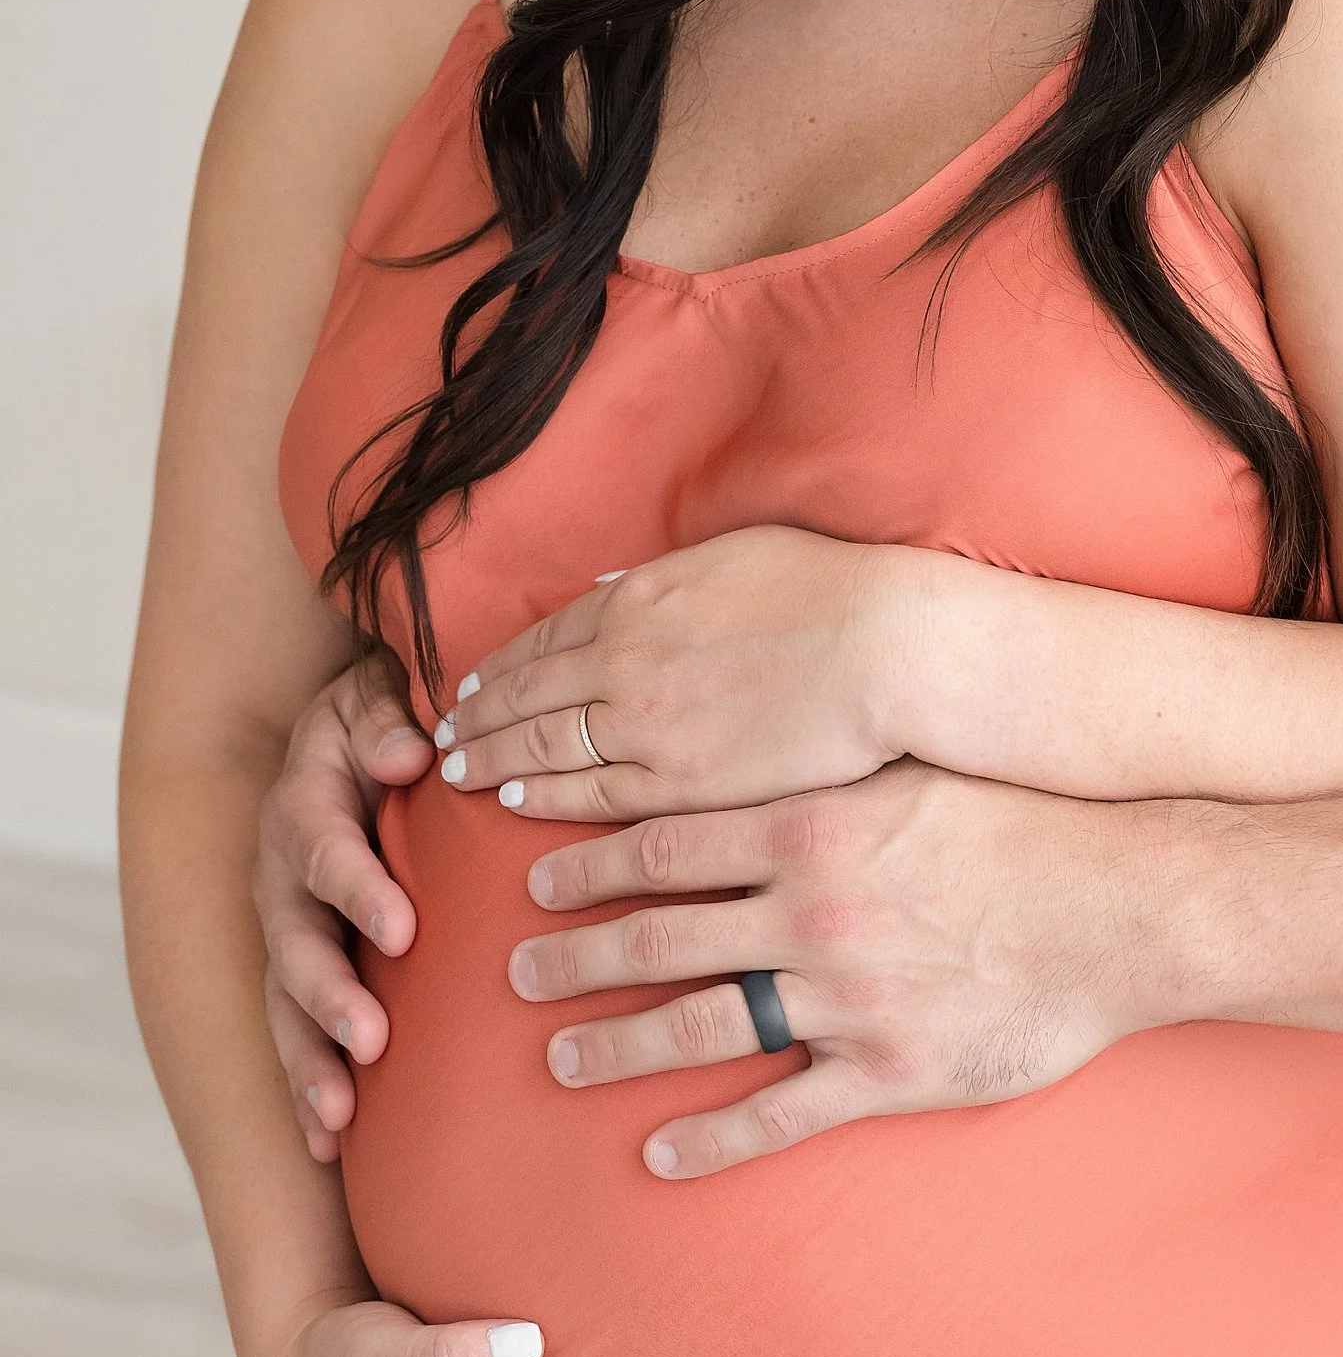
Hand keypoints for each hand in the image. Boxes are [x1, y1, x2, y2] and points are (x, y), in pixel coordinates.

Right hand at [258, 655, 435, 1160]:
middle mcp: (283, 880)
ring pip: (285, 1005)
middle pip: (294, 947)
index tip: (403, 930)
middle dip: (329, 998)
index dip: (359, 890)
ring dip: (310, 1061)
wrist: (351, 731)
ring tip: (339, 1117)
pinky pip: (296, 1033)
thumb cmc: (382, 717)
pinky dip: (308, 1088)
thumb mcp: (381, 699)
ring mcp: (288, 931)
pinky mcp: (304, 969)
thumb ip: (390, 721)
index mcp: (306, 809)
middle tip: (371, 1041)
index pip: (327, 852)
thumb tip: (411, 749)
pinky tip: (330, 1146)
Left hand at [436, 529, 924, 825]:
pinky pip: (591, 792)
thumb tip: (611, 591)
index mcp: (639, 599)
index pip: (544, 638)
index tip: (469, 686)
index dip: (500, 666)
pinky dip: (543, 796)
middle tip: (443, 737)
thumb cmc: (828, 589)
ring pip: (544, 746)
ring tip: (459, 772)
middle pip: (528, 694)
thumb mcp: (734, 553)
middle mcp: (626, 658)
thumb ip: (662, 578)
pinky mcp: (681, 779)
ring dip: (494, 758)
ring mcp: (648, 723)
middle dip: (479, 717)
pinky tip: (514, 803)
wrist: (884, 646)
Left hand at [508, 763, 1166, 1175]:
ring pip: (697, 1028)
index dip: (591, 866)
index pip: (666, 847)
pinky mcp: (889, 1069)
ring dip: (616, 1045)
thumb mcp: (912, 772)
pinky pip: (778, 1114)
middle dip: (576, 956)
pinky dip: (710, 1140)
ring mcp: (845, 997)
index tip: (537, 880)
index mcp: (813, 829)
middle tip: (515, 971)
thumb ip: (827, 776)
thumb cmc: (1024, 823)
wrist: (1126, 902)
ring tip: (559, 1058)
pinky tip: (658, 1155)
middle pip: (659, 937)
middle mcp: (812, 913)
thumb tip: (754, 755)